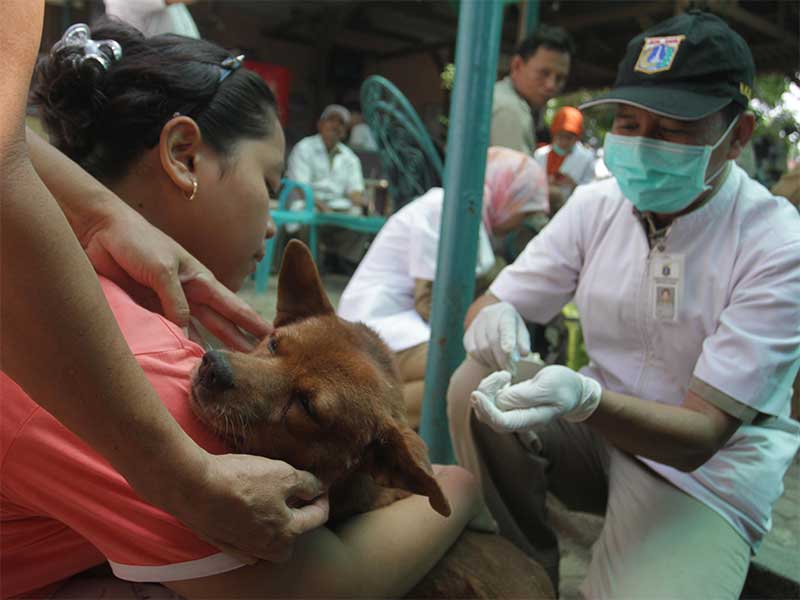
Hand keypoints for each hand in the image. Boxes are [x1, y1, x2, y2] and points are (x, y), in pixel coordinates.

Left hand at [81, 201, 270, 350]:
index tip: (272, 337)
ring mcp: (168, 306)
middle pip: (220, 325)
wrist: (99, 233)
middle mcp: (189, 296)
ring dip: (210, 350)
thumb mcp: (162, 268)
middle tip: (256, 366)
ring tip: (225, 373)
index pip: (233, 305)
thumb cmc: (137, 241)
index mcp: (200, 280)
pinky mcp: (146, 313)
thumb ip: (174, 300)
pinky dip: (177, 349)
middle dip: (238, 343)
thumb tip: (184, 332)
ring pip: (197, 334)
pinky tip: (186, 365)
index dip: (252, 322)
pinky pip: (167, 336)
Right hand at [165, 452, 329, 563]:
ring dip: (274, 529)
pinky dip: (251, 532)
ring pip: (267, 545)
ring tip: (272, 505)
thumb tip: (318, 487)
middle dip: (299, 521)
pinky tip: (249, 517)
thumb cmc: (242, 481)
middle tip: (297, 498)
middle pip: (292, 540)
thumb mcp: (283, 474)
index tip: (322, 484)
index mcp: (286, 532)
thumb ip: (306, 483)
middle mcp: (266, 547)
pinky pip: (244, 543)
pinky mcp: (222, 542)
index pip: (317, 518)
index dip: (323, 497)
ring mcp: (242, 547)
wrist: (194, 487)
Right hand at [463, 302, 529, 372]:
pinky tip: (490, 362)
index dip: (507, 340)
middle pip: (492, 340)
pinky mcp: (467, 334)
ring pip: (481, 347)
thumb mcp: (522, 332)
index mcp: (506, 313)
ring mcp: (476, 324)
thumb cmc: (512, 328)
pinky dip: (481, 360)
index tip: (511, 355)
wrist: (495, 317)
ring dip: (492, 361)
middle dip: (501, 359)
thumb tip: (523, 354)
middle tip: (509, 372)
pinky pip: (472, 351)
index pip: (506, 327)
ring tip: (501, 368)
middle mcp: (488, 315)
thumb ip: (523, 343)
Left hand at [470, 365, 601, 432]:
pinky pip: (490, 401)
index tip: (477, 393)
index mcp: (530, 420)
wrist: (573, 391)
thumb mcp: (549, 386)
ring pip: (486, 407)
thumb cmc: (564, 387)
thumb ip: (525, 395)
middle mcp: (518, 422)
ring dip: (488, 389)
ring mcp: (512, 415)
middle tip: (502, 375)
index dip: (485, 409)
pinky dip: (491, 388)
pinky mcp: (508, 407)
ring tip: (504, 375)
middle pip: (488, 415)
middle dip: (486, 392)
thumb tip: (501, 400)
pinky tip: (503, 378)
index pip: (499, 422)